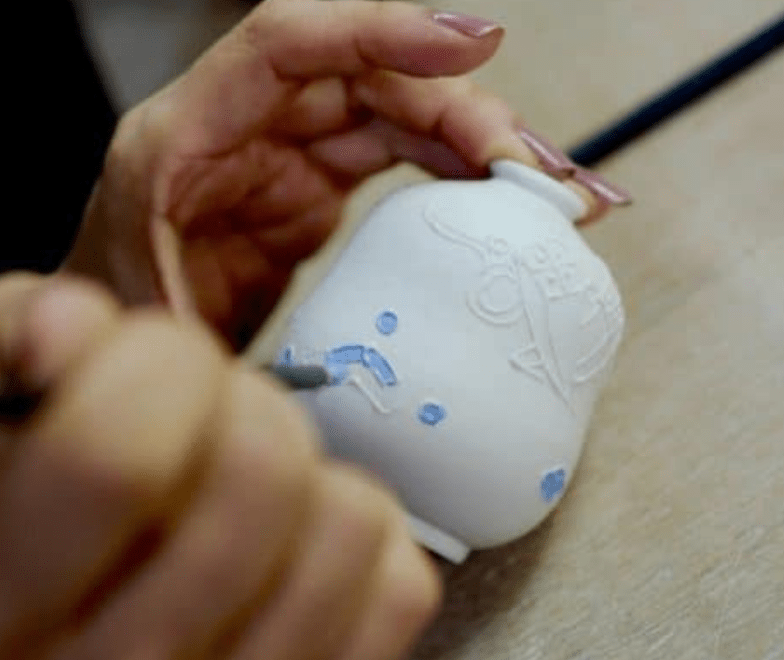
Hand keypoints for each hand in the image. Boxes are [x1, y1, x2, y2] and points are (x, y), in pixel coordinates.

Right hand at [0, 273, 440, 659]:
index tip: (143, 357)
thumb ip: (10, 349)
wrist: (80, 623)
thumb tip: (74, 323)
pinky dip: (363, 542)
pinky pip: (399, 588)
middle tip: (201, 412)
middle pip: (262, 471)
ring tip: (245, 480)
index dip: (152, 365)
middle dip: (240, 401)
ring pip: (350, 520)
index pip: (116, 456)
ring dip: (308, 472)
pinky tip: (298, 540)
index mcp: (16, 594)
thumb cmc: (35, 517)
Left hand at [62, 0, 624, 350]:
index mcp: (188, 137)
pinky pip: (398, 165)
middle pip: (374, 84)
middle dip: (468, 116)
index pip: (292, 44)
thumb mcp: (149, 328)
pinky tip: (501, 205)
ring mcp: (288, 160)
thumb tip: (290, 389)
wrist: (113, 334)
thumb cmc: (114, 317)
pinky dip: (456, 179)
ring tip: (548, 191)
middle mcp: (248, 132)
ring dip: (480, 149)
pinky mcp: (316, 194)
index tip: (472, 48)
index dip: (385, 33)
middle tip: (538, 171)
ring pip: (399, 121)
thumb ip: (209, 337)